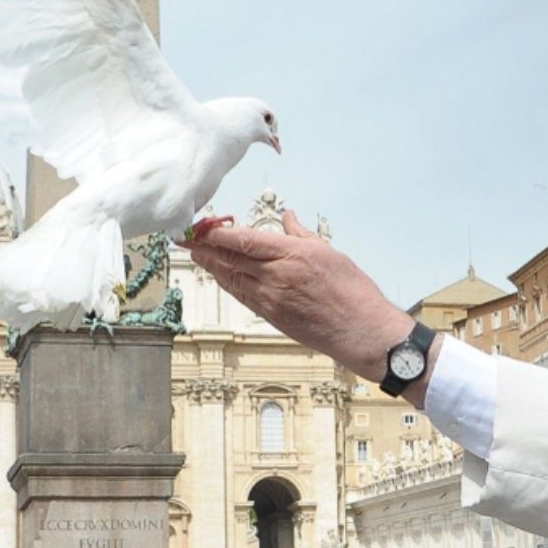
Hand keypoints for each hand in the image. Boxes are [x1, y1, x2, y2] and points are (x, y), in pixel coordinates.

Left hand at [186, 209, 430, 396]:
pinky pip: (241, 296)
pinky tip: (219, 276)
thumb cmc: (353, 292)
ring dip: (209, 265)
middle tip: (186, 238)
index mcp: (292, 255)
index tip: (201, 225)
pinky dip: (226, 283)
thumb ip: (301, 234)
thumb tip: (287, 217)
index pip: (243, 240)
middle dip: (204, 247)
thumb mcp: (329, 251)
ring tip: (195, 254)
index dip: (216, 232)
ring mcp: (271, 299)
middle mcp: (277, 276)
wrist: (362, 331)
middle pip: (229, 259)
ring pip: (230, 278)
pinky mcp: (272, 316)